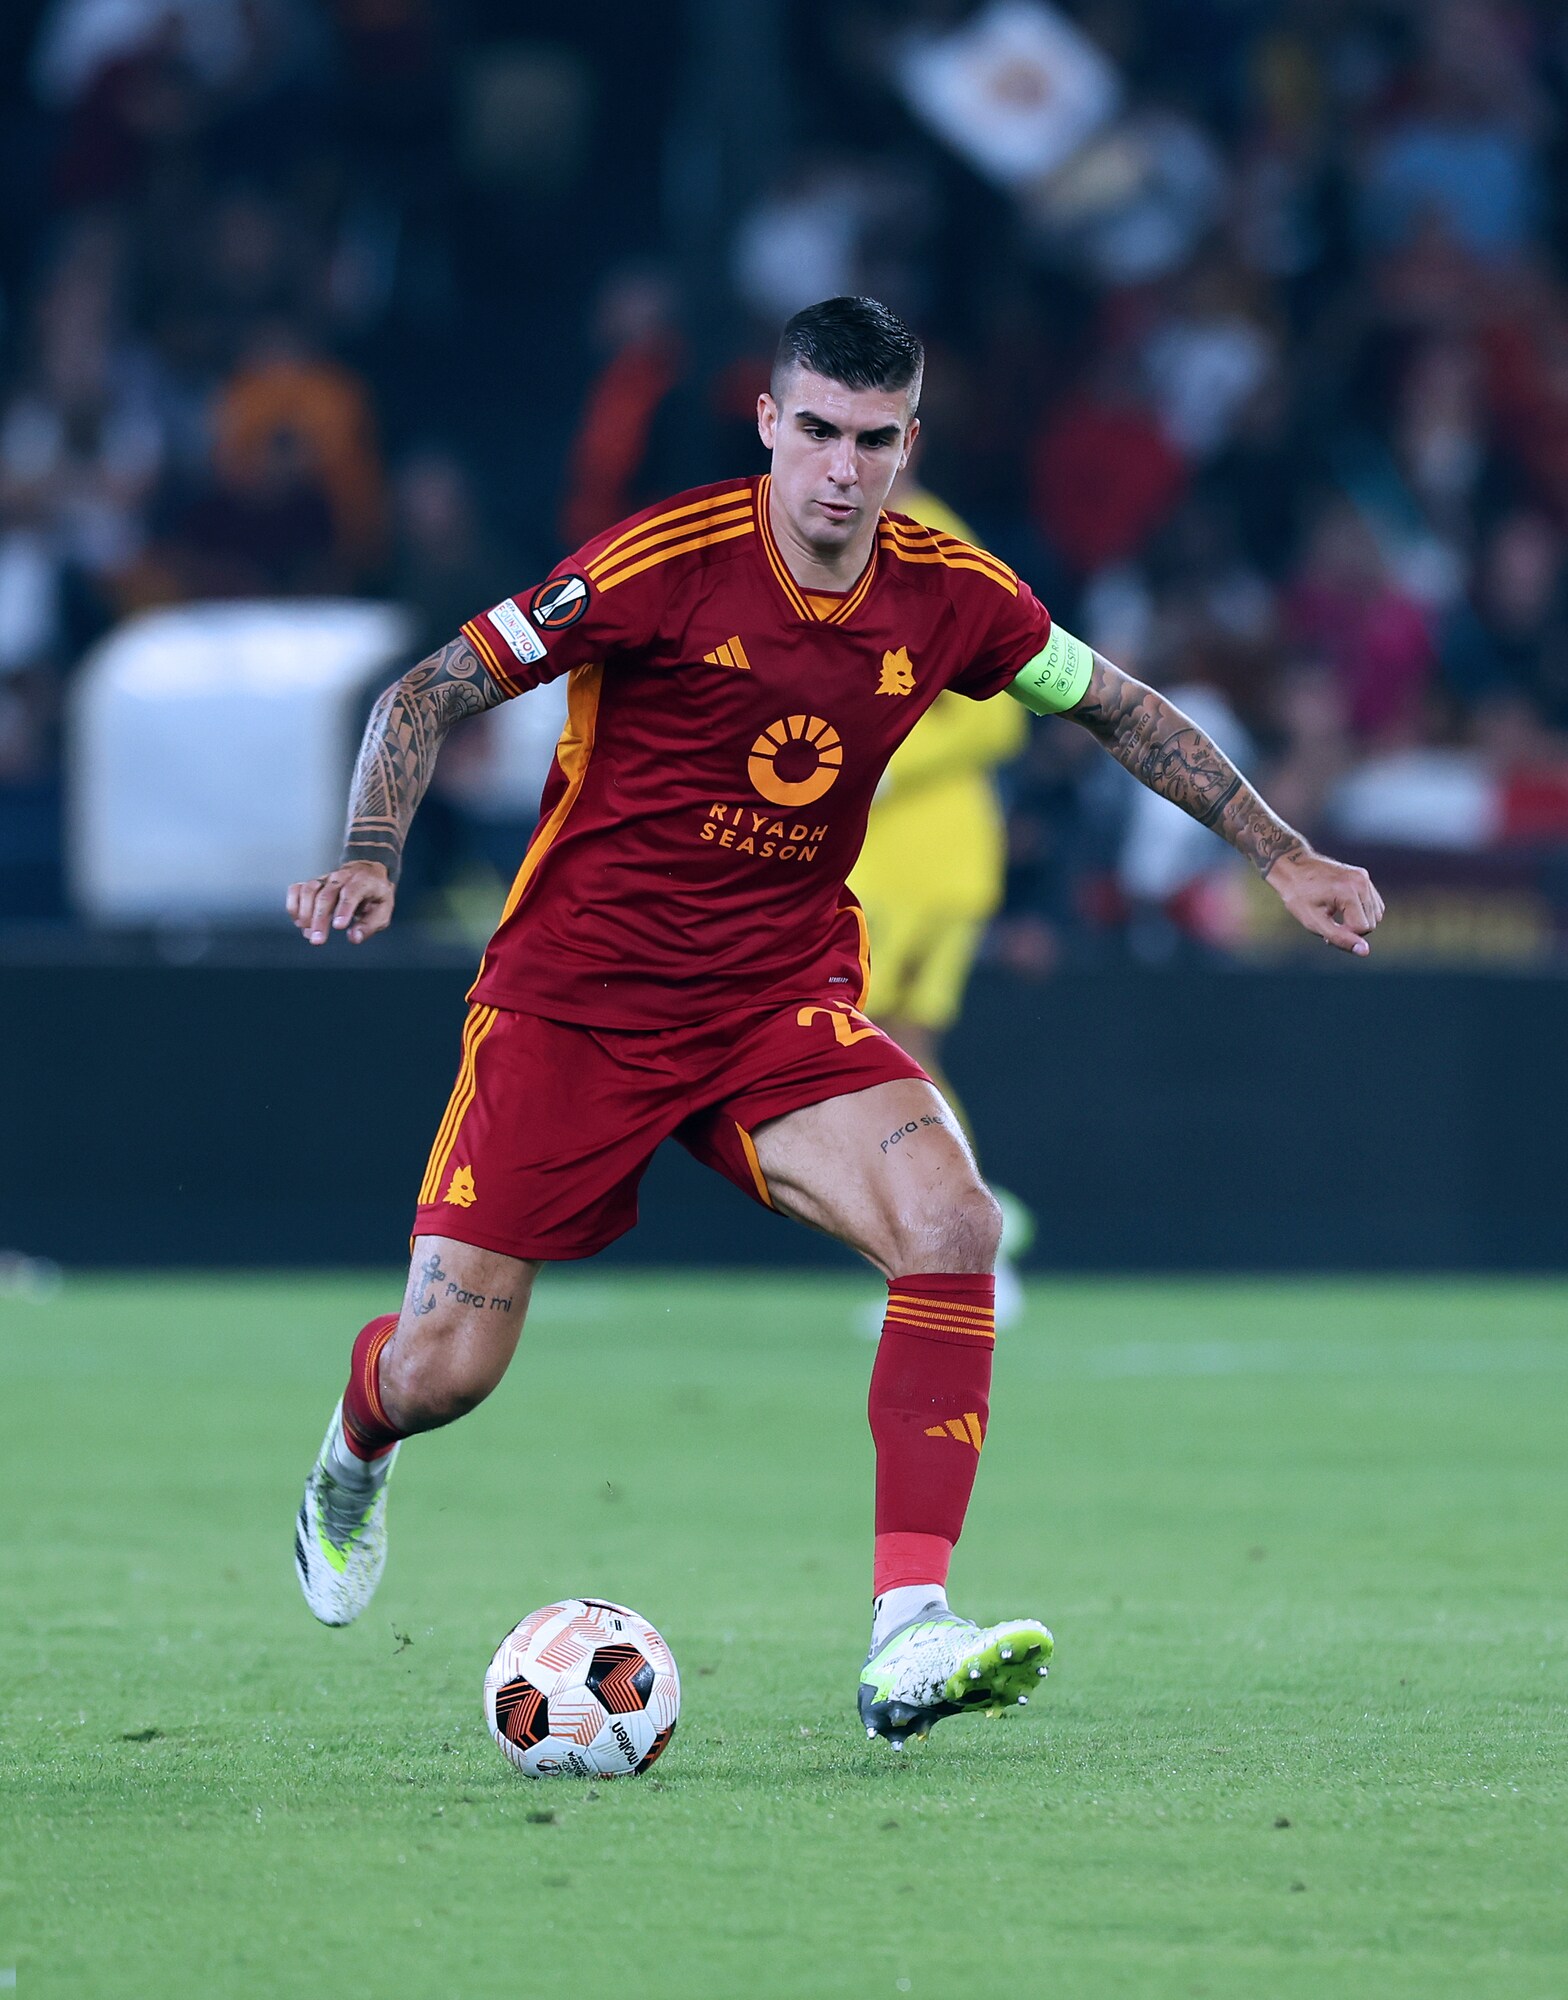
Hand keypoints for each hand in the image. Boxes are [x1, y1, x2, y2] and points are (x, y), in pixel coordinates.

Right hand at [285, 861, 394, 944]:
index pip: (351, 893)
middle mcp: (341, 877)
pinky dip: (294, 905)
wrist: (366, 873)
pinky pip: (297, 889)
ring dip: (305, 913)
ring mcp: (325, 878)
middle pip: (326, 895)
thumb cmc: (375, 895)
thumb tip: (354, 938)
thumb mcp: (383, 910)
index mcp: (363, 882)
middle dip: (320, 919)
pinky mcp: (313, 883)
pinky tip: (299, 922)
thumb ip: (370, 925)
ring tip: (308, 933)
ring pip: (309, 890)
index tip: (338, 927)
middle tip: (317, 940)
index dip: (344, 909)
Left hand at [1267, 848, 1383, 956]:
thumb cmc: (1298, 896)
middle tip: (1329, 923)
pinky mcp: (1364, 876)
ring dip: (1358, 921)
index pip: (1363, 928)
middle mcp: (1361, 882)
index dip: (1346, 935)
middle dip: (1353, 929)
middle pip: (1372, 923)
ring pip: (1376, 914)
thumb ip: (1339, 938)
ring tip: (1335, 916)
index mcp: (1348, 892)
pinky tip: (1342, 908)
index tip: (1326, 930)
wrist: (1292, 867)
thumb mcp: (1313, 922)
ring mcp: (1364, 877)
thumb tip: (1365, 951)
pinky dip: (1361, 911)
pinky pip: (1373, 903)